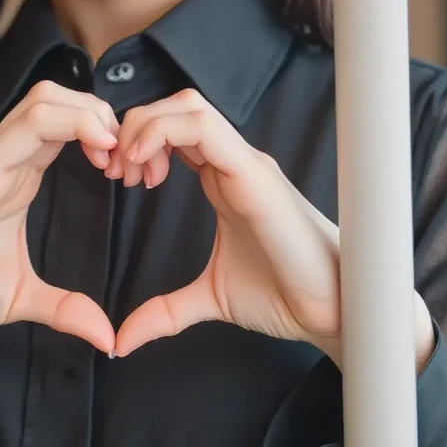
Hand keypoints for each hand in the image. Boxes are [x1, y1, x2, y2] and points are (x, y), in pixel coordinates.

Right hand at [0, 80, 119, 354]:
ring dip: (89, 112)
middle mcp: (6, 160)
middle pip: (61, 98)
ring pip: (43, 100)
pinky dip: (67, 125)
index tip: (135, 172)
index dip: (109, 135)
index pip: (69, 126)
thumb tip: (109, 337)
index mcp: (20, 177)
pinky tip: (96, 150)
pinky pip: (22, 129)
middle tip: (130, 157)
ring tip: (113, 150)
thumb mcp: (21, 300)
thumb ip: (66, 310)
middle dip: (105, 113)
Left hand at [109, 89, 344, 359]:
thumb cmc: (285, 295)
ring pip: (188, 107)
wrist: (332, 311)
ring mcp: (246, 164)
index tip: (117, 177)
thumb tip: (121, 340)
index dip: (137, 141)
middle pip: (176, 106)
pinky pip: (205, 128)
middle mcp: (234, 163)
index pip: (175, 130)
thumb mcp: (208, 300)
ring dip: (146, 126)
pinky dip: (165, 133)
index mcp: (223, 179)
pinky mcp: (254, 174)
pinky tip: (146, 169)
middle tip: (114, 169)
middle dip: (134, 126)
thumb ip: (164, 312)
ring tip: (129, 168)